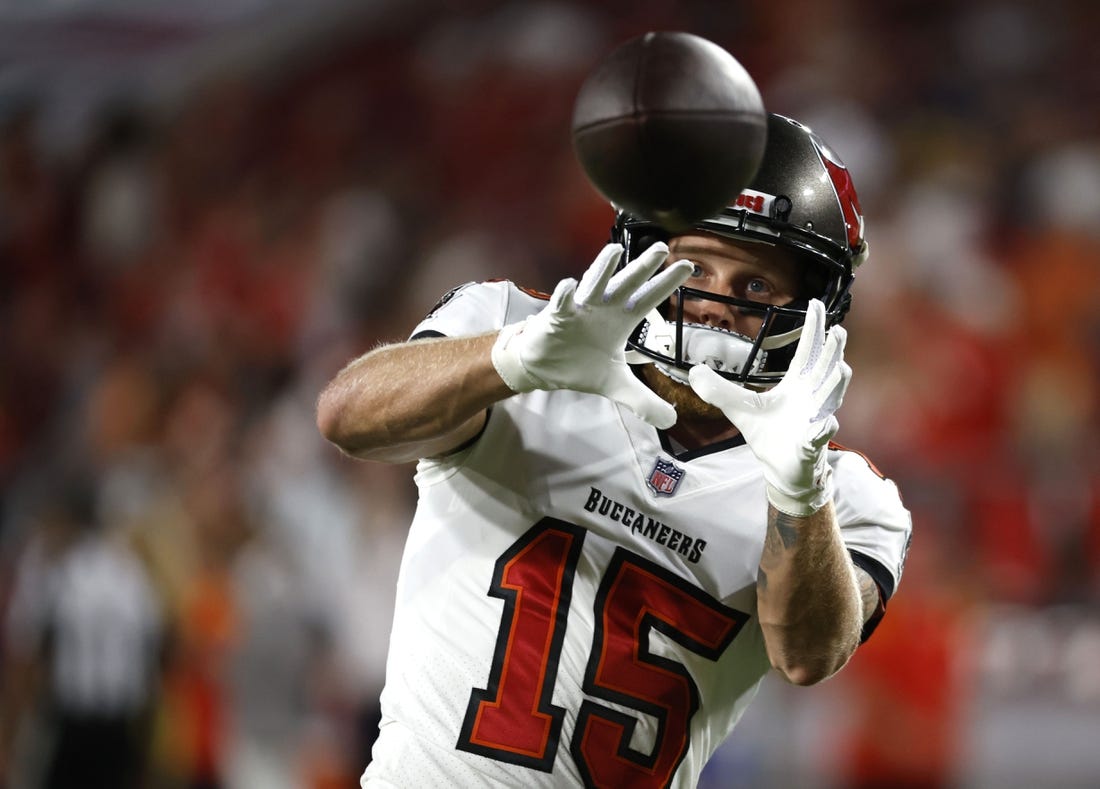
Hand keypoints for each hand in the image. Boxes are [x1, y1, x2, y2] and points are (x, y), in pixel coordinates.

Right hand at [492, 242, 692, 428]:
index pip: (649, 299)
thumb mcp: (617, 386)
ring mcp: (580, 309)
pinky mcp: (556, 317)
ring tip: (615, 250)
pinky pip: (561, 304)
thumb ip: (643, 400)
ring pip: (594, 285)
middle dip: (642, 267)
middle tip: (660, 248)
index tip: (688, 266)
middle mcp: (604, 308)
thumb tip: (671, 421)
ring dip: (603, 268)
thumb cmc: (581, 365)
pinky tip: (570, 287)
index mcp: (621, 319)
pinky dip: (565, 295)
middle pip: (627, 284)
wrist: (545, 369)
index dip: (667, 284)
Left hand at [688, 300, 850, 515]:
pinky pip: (819, 436)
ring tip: (841, 369)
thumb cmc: (767, 434)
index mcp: (796, 384)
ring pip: (829, 399)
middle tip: (838, 331)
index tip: (818, 304)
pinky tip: (826, 424)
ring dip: (835, 385)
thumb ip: (718, 389)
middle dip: (833, 351)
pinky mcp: (811, 444)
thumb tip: (694, 371)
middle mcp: (811, 397)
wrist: (779, 468)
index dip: (813, 329)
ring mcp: (814, 419)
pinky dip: (823, 429)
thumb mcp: (738, 408)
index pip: (807, 351)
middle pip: (824, 369)